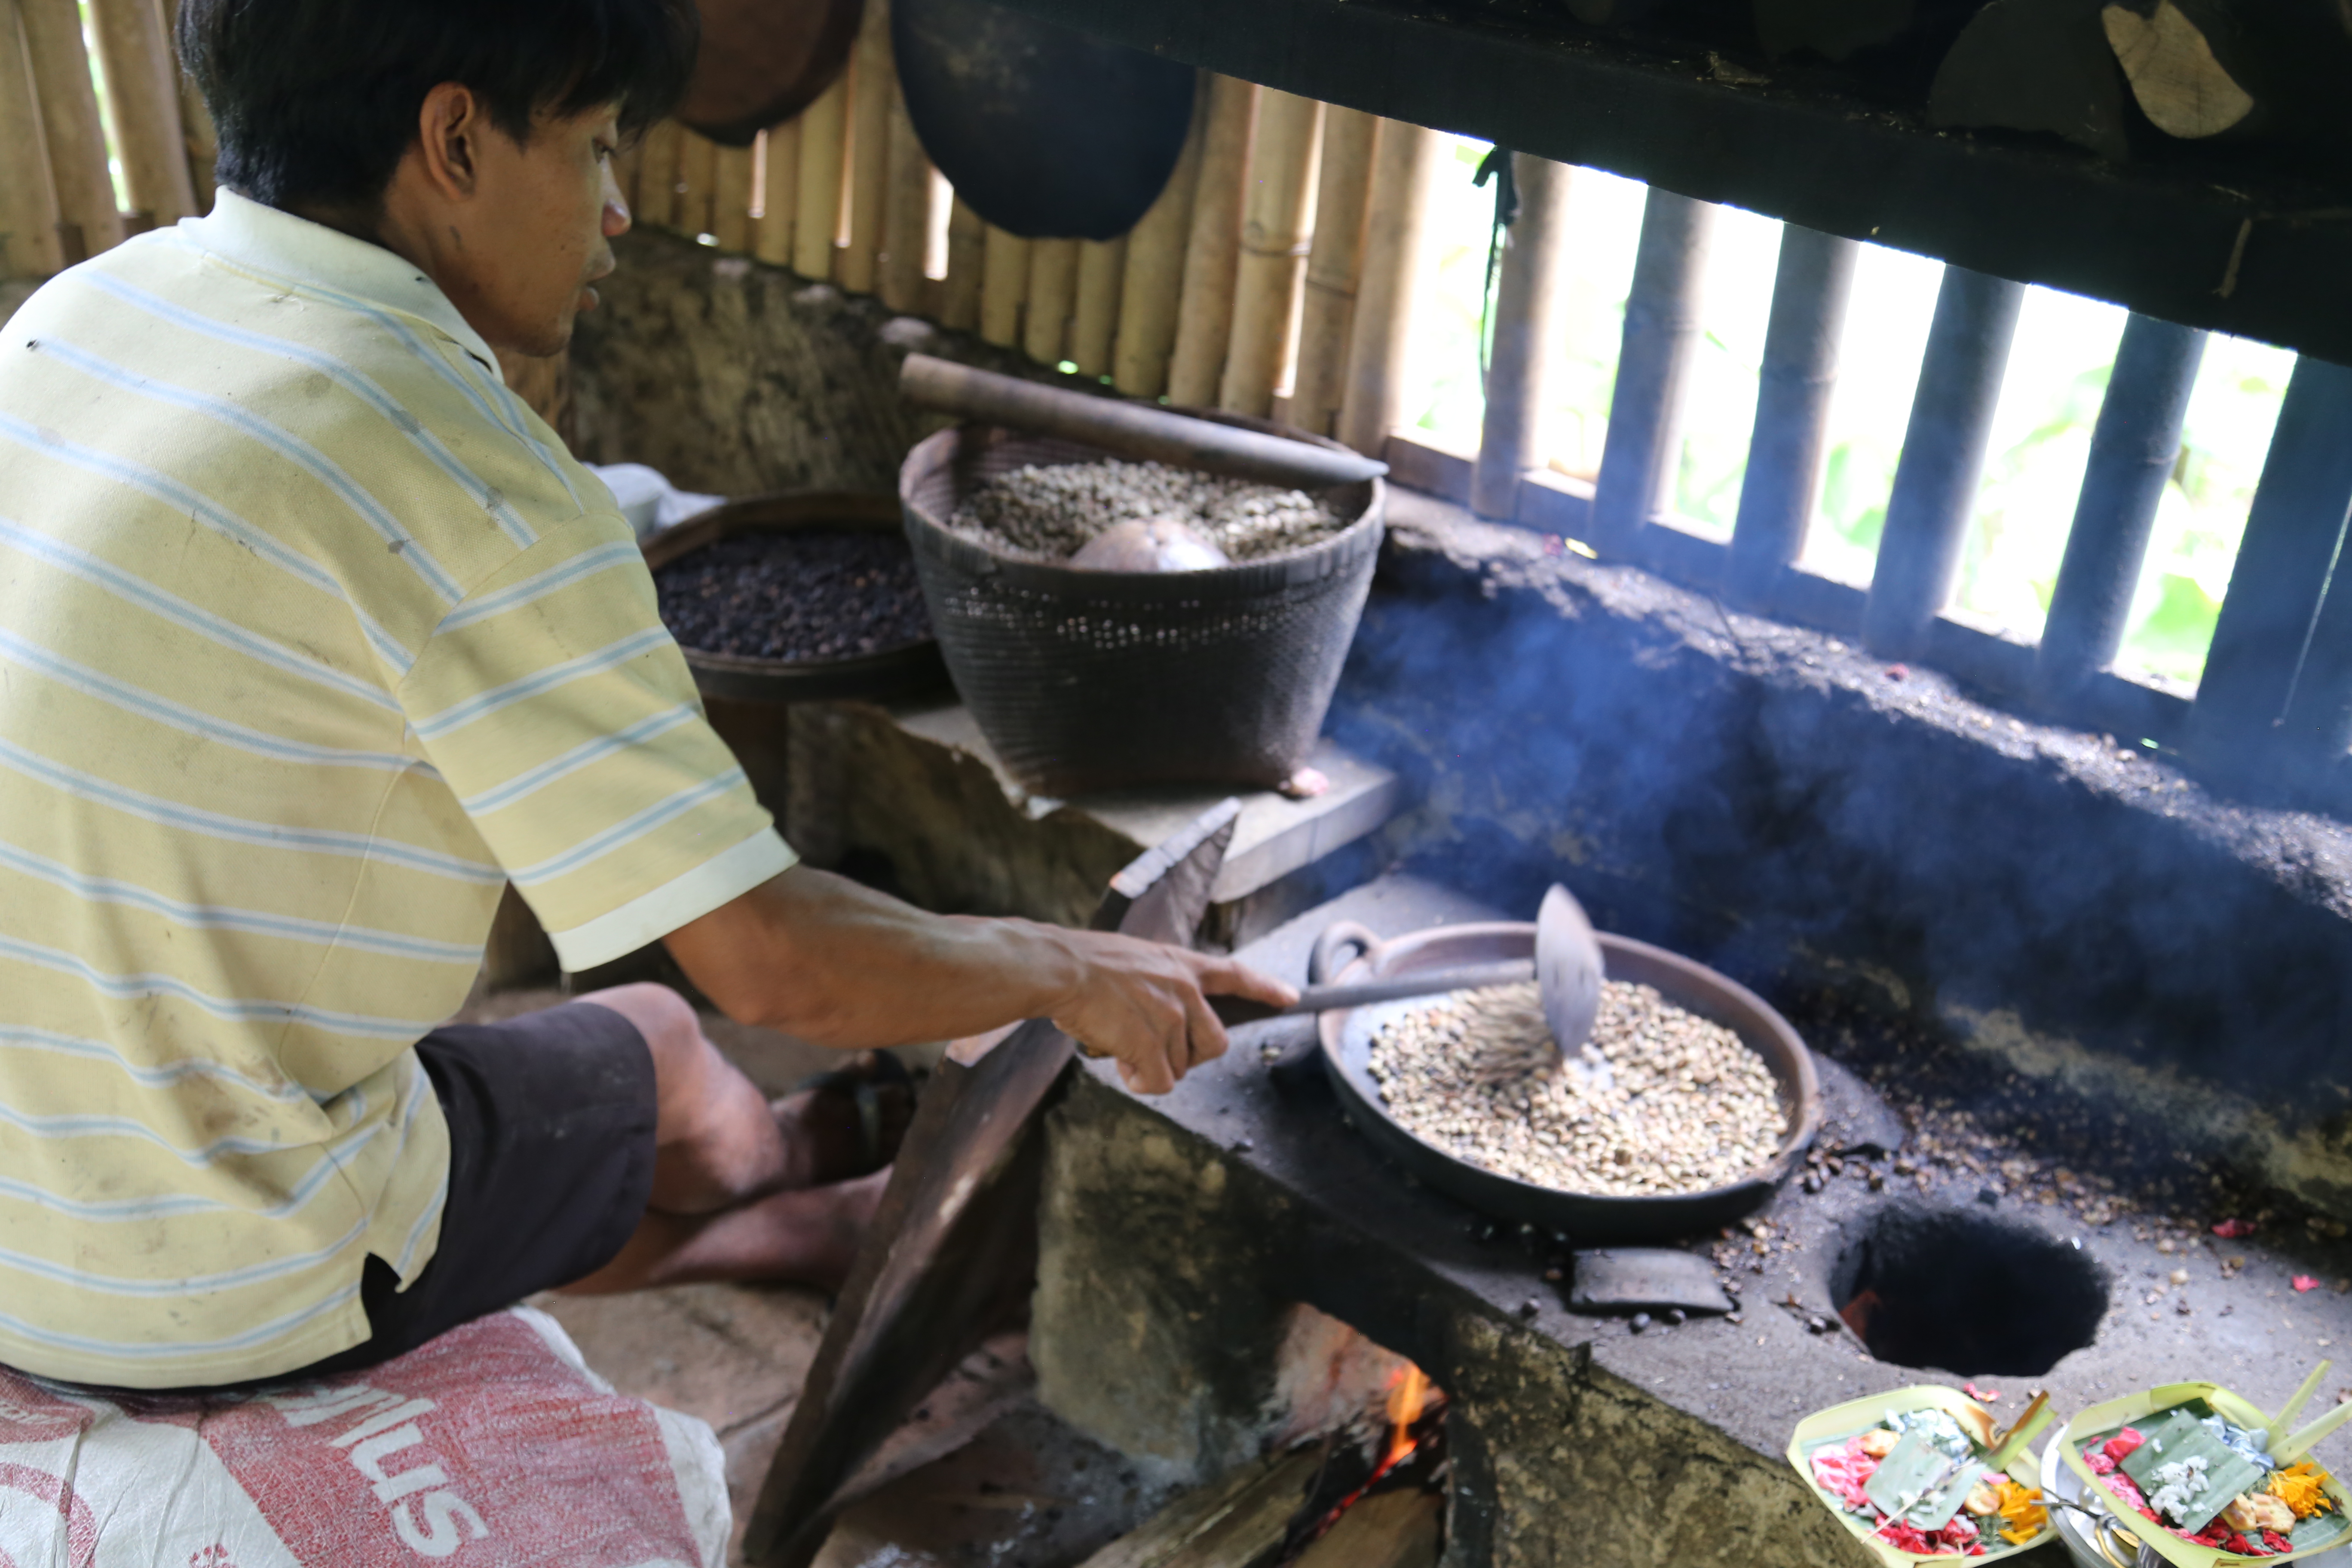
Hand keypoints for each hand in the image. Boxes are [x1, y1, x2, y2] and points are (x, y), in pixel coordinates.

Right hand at [1044, 931, 1296, 1094]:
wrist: (1059, 969)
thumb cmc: (1084, 964)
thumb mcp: (1136, 960)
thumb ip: (1159, 984)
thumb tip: (1158, 1018)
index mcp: (1181, 964)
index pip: (1236, 975)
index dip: (1265, 988)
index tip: (1289, 997)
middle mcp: (1184, 991)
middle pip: (1215, 1043)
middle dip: (1190, 1056)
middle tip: (1156, 1050)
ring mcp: (1170, 1018)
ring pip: (1181, 1066)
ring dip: (1152, 1065)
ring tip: (1121, 1043)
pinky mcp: (1150, 1043)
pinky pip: (1160, 1082)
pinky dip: (1140, 1081)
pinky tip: (1119, 1061)